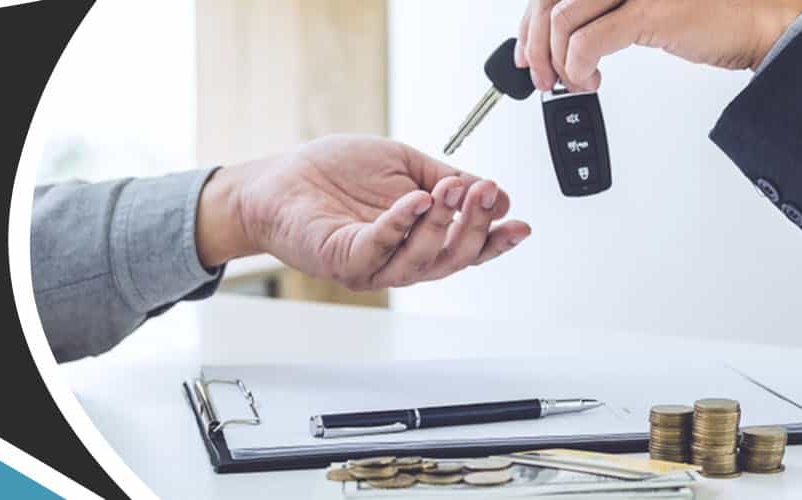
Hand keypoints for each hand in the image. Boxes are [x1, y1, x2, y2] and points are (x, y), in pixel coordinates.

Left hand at [196, 135, 530, 289]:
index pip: (467, 249)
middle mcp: (401, 259)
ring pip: (421, 260)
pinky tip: (415, 199)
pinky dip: (401, 224)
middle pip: (452, 259)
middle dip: (476, 227)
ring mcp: (374, 265)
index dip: (497, 241)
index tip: (520, 223)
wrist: (282, 180)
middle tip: (486, 194)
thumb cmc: (337, 174)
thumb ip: (447, 178)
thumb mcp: (405, 165)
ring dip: (442, 225)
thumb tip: (493, 193)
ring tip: (454, 191)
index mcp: (420, 239)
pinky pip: (378, 247)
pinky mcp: (344, 260)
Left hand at [514, 0, 801, 91]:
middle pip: (549, 0)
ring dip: (559, 63)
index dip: (530, 22)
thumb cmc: (710, 14)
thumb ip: (602, 12)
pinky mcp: (652, 11)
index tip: (527, 51)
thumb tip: (558, 40)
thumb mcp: (642, 5)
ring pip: (563, 21)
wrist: (762, 21)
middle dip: (536, 45)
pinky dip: (578, 68)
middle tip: (541, 75)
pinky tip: (590, 80)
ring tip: (576, 82)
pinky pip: (588, 43)